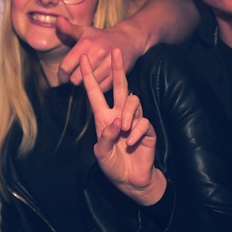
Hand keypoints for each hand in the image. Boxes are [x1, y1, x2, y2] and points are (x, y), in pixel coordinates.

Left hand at [57, 17, 143, 91]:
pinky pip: (100, 88)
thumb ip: (69, 29)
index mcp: (86, 44)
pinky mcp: (116, 74)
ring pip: (87, 85)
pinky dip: (97, 86)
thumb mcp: (85, 31)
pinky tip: (97, 79)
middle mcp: (97, 54)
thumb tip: (58, 20)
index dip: (61, 75)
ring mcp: (107, 65)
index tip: (63, 76)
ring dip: (85, 83)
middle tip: (76, 75)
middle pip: (75, 79)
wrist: (127, 40)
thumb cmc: (101, 37)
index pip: (65, 67)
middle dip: (73, 79)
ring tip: (87, 76)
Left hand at [81, 48, 164, 205]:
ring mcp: (134, 121)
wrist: (131, 180)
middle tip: (116, 51)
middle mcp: (119, 115)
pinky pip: (144, 122)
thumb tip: (117, 123)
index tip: (84, 59)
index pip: (96, 93)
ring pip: (134, 102)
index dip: (89, 77)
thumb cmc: (113, 166)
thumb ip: (106, 138)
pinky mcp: (147, 130)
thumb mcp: (102, 154)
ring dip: (128, 114)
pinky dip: (137, 132)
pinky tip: (132, 142)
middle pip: (121, 87)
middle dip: (117, 69)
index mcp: (104, 118)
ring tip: (124, 129)